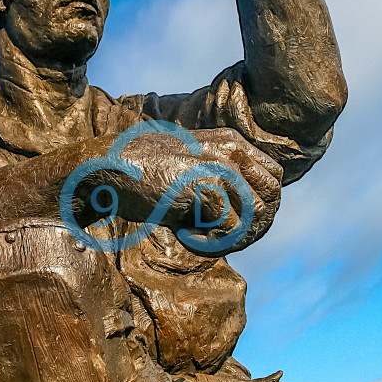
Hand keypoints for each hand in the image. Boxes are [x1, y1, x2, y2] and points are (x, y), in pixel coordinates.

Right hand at [110, 127, 282, 252]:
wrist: (108, 168)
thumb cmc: (143, 170)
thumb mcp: (189, 163)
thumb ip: (218, 177)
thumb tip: (246, 211)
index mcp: (230, 141)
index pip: (273, 175)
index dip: (262, 203)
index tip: (237, 222)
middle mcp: (231, 150)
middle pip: (272, 195)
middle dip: (255, 223)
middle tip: (224, 235)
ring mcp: (220, 168)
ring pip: (257, 214)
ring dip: (235, 234)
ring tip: (204, 235)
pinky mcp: (206, 189)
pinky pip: (232, 228)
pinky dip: (212, 240)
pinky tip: (187, 234)